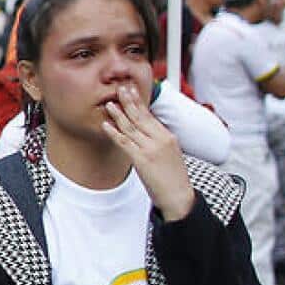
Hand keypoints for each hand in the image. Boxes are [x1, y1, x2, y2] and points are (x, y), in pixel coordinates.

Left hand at [102, 84, 194, 220]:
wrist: (178, 196)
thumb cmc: (173, 177)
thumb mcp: (170, 154)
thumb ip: (159, 141)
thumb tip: (147, 132)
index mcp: (168, 136)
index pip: (150, 116)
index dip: (139, 103)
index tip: (131, 91)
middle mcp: (160, 139)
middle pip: (141, 116)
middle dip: (129, 101)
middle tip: (120, 87)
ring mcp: (150, 149)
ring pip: (131, 127)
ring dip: (118, 114)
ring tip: (109, 103)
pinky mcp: (141, 159)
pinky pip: (124, 143)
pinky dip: (114, 132)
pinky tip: (106, 125)